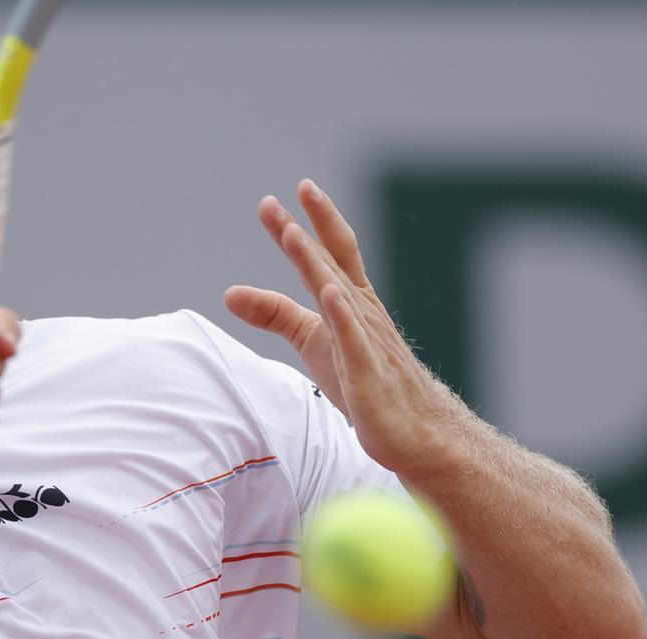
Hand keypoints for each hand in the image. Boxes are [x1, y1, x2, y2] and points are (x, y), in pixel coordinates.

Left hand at [225, 180, 461, 474]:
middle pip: (329, 264)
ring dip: (316, 263)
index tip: (271, 202)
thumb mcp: (312, 341)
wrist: (417, 430)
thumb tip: (229, 292)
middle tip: (280, 199)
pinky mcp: (369, 373)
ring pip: (338, 294)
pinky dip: (343, 315)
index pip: (323, 256)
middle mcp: (361, 312)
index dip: (298, 228)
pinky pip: (356, 341)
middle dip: (304, 231)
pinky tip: (331, 292)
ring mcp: (368, 340)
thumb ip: (275, 313)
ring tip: (292, 234)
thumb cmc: (365, 380)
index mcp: (350, 301)